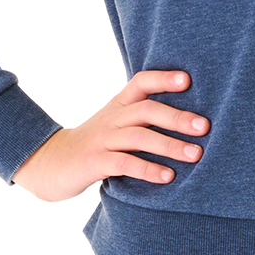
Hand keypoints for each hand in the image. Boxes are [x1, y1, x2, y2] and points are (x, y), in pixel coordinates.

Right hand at [12, 70, 208, 201]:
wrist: (49, 163)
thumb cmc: (95, 144)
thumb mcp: (116, 123)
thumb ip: (143, 118)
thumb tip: (190, 120)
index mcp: (118, 104)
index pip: (141, 82)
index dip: (163, 78)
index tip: (188, 80)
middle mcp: (112, 117)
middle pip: (147, 110)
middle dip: (178, 118)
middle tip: (205, 127)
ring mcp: (102, 139)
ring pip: (139, 136)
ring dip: (170, 145)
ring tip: (196, 154)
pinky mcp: (94, 162)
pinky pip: (124, 163)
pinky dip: (148, 169)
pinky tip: (168, 176)